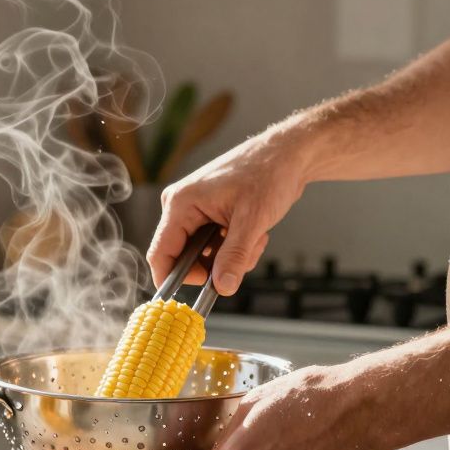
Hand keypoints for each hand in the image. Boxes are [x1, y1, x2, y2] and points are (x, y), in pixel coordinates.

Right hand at [147, 128, 312, 295]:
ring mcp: (193, 210)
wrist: (288, 155)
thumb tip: (221, 287)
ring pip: (202, 255)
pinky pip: (212, 246)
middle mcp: (180, 206)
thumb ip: (234, 256)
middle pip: (184, 257)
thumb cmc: (268, 174)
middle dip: (216, 265)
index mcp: (180, 203)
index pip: (161, 254)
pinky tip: (252, 233)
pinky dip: (234, 247)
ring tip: (254, 238)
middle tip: (245, 256)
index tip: (199, 295)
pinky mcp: (207, 214)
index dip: (175, 280)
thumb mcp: (252, 220)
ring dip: (230, 256)